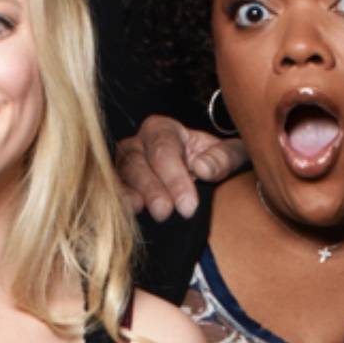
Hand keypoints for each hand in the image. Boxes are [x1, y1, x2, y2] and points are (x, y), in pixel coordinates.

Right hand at [117, 114, 247, 220]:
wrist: (202, 173)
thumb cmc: (214, 159)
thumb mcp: (230, 154)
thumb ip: (223, 158)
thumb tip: (202, 168)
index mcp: (162, 129)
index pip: (163, 149)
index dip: (175, 177)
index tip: (188, 204)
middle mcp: (137, 144)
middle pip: (138, 163)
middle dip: (153, 189)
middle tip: (166, 212)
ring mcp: (123, 165)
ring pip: (122, 177)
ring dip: (135, 196)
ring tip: (147, 213)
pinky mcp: (117, 185)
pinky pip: (113, 192)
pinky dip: (119, 202)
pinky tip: (129, 212)